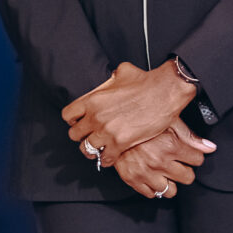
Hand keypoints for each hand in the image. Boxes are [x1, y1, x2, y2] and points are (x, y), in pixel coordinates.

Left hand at [63, 60, 193, 162]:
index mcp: (92, 100)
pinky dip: (107, 159)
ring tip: (98, 149)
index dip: (73, 120)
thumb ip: (110, 80)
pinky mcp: (121, 143)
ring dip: (92, 150)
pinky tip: (111, 156)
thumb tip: (111, 79)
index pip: (68, 115)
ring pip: (86, 149)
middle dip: (81, 136)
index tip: (79, 122)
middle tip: (89, 136)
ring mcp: (107, 131)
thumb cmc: (146, 81)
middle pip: (74, 134)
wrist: (165, 92)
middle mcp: (96, 116)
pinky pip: (105, 159)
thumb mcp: (121, 72)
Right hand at [110, 125, 213, 198]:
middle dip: (184, 170)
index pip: (198, 160)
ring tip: (164, 171)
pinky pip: (151, 194)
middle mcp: (159, 161)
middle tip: (176, 163)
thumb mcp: (167, 121)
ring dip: (169, 181)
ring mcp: (146, 172)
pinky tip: (151, 175)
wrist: (111, 125)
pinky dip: (153, 186)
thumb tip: (211, 147)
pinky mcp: (133, 179)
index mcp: (170, 144)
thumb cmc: (139, 121)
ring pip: (171, 190)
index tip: (187, 153)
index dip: (194, 155)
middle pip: (188, 178)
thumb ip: (190, 136)